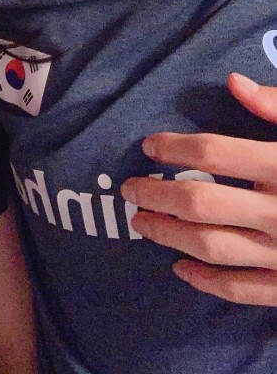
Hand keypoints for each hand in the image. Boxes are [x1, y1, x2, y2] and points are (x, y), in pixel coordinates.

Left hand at [121, 72, 276, 304]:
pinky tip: (180, 271)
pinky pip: (244, 290)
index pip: (215, 151)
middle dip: (157, 193)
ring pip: (213, 246)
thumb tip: (233, 82)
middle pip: (202, 201)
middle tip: (128, 187)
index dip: (175, 146)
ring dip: (169, 235)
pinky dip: (207, 283)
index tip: (149, 145)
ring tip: (141, 222)